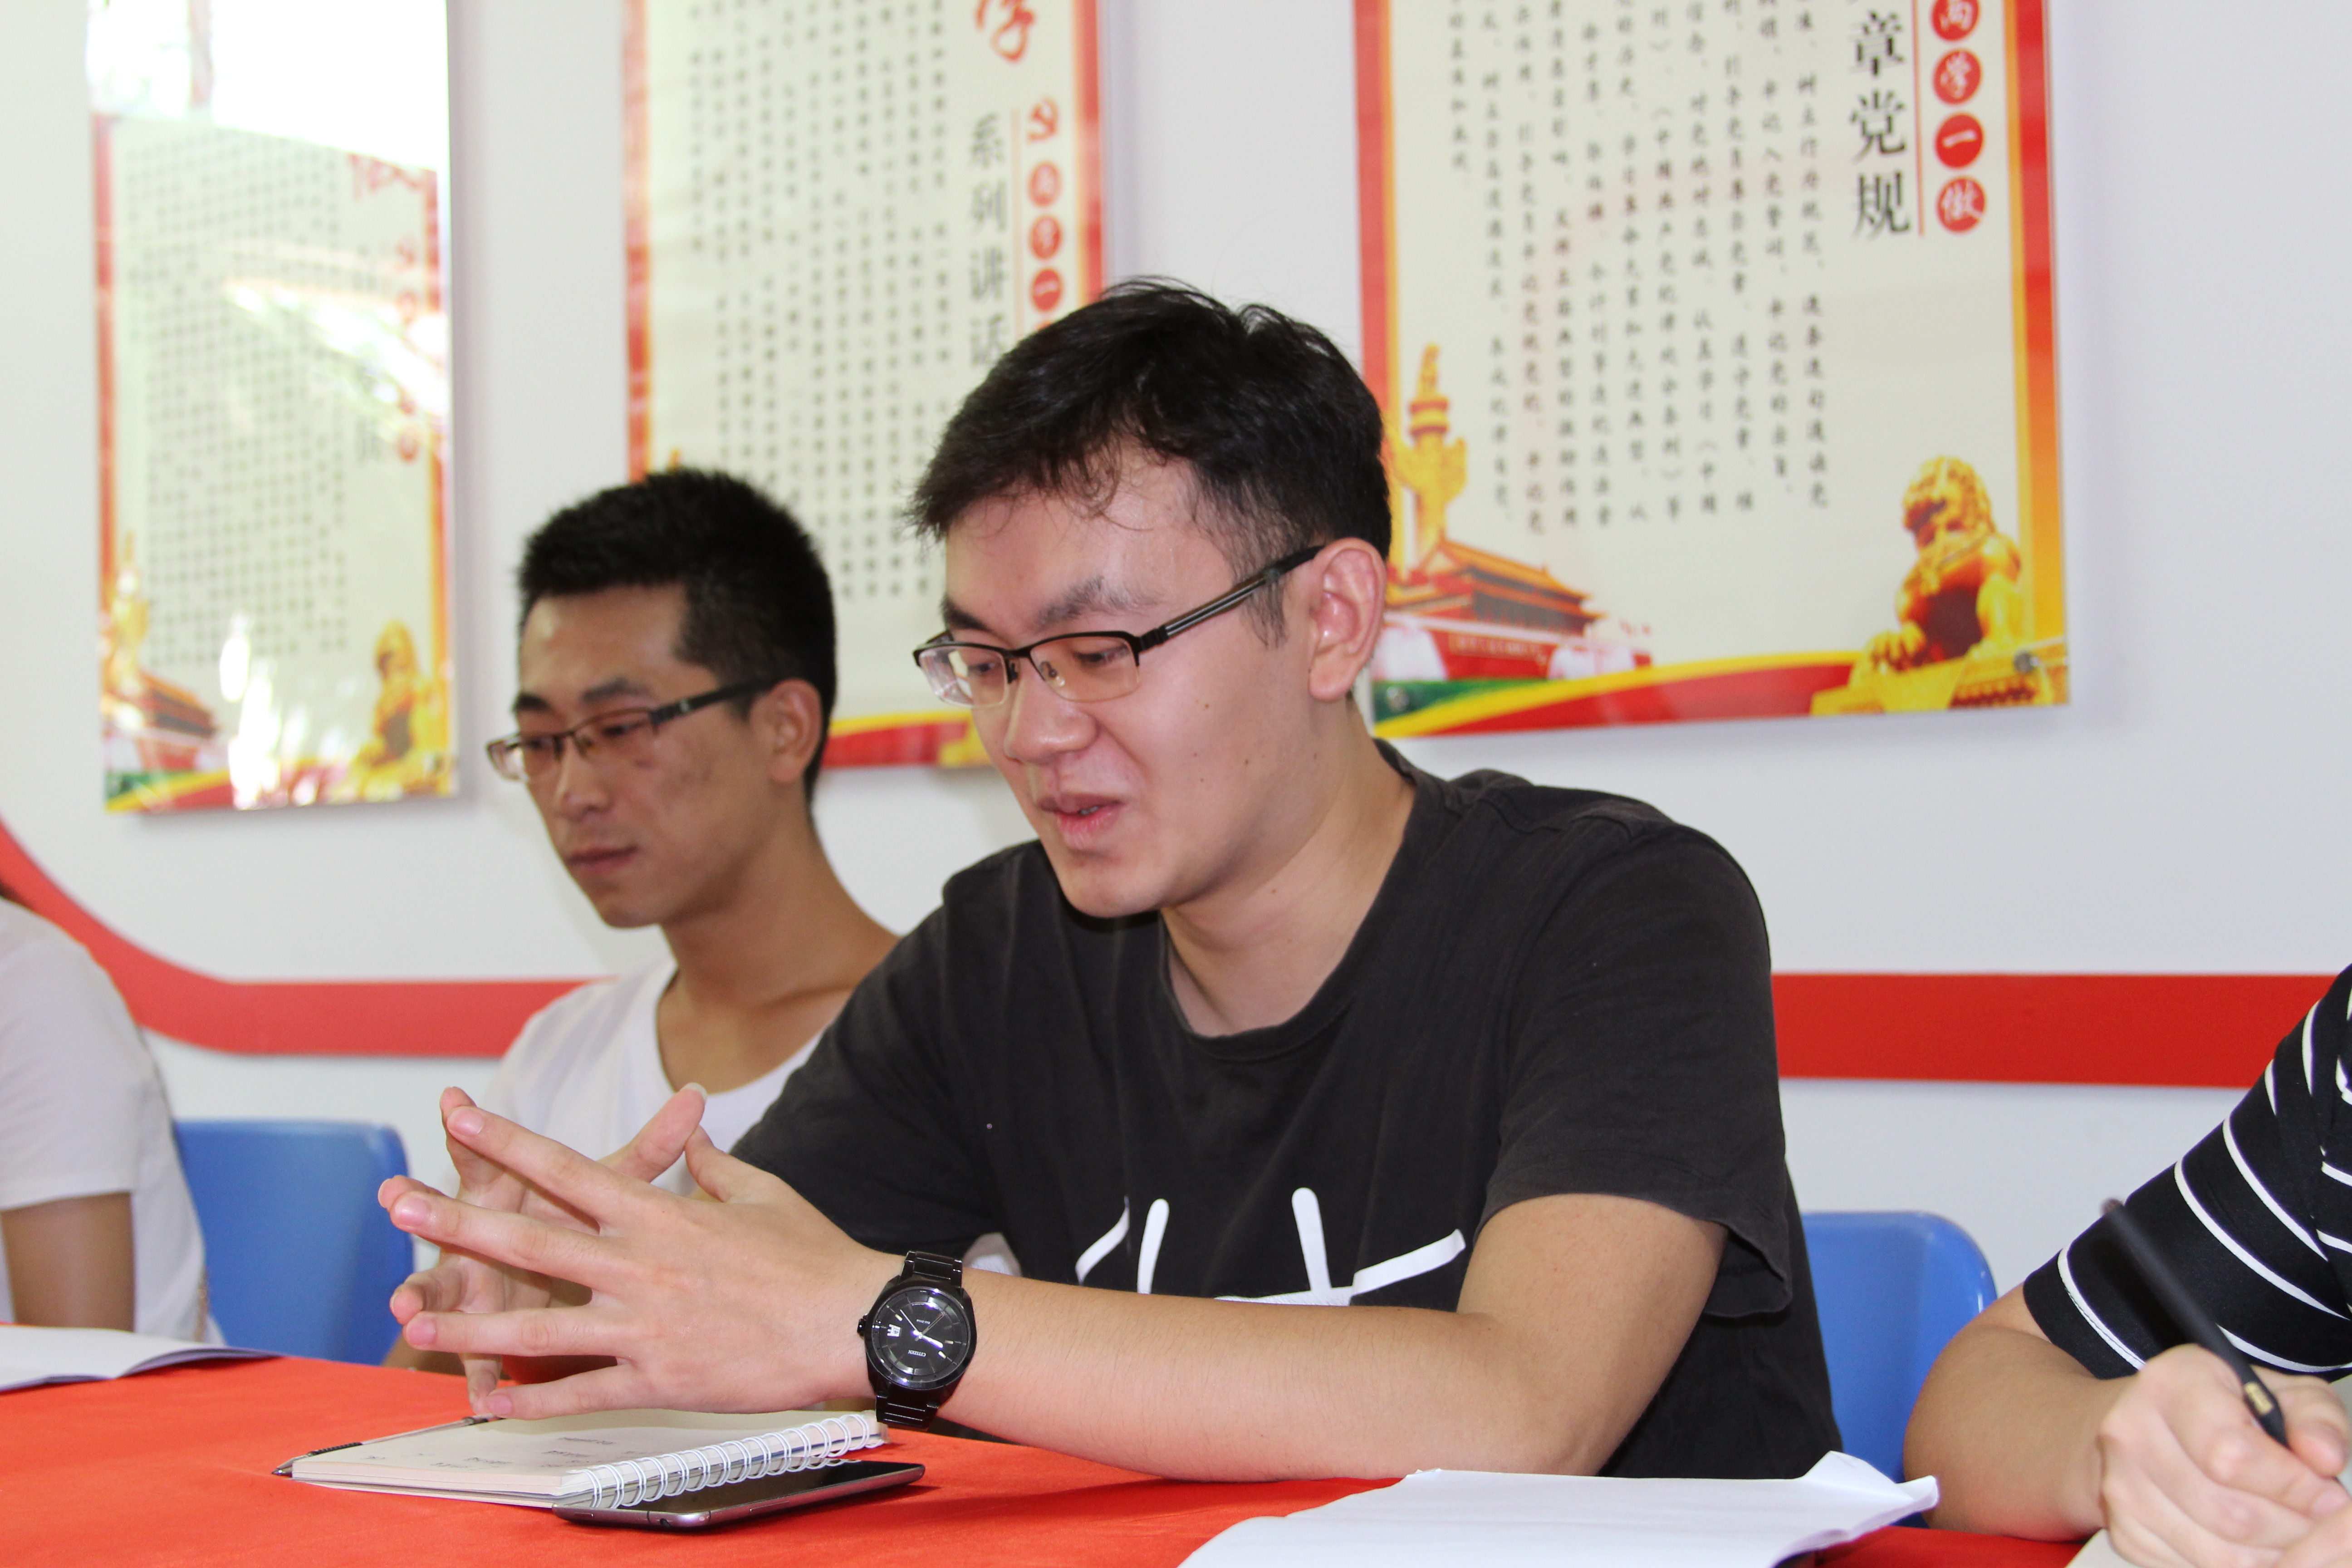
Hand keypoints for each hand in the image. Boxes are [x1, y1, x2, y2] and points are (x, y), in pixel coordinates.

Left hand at [385, 1101, 896, 1418]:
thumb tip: (689, 1132)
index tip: (461, 1119)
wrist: (852, 1321)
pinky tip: (488, 1404)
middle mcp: (642, 1264)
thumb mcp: (764, 1193)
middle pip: (532, 1239)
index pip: (570, 1170)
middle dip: (456, 1221)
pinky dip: (532, 1400)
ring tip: (413, 1321)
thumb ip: (713, 1165)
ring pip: (539, 1326)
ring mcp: (645, 1325)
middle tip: (397, 1204)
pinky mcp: (659, 1378)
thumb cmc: (814, 1256)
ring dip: (469, 1325)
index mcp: (663, 1214)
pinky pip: (581, 1392)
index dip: (510, 1144)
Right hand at [2097, 1344, 2349, 1566]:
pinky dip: (2236, 1565)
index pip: (2232, 1454)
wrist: (2150, 1422)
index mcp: (2170, 1384)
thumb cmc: (2224, 1406)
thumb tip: (2325, 1457)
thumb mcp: (2284, 1393)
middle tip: (2316, 1519)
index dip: (2294, 1486)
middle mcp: (2131, 1433)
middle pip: (2230, 1513)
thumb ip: (2316, 1419)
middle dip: (2294, 1528)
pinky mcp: (2123, 1530)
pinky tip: (2251, 1541)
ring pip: (2218, 1554)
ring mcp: (2120, 1486)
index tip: (2328, 1494)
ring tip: (2289, 1530)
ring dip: (2271, 1554)